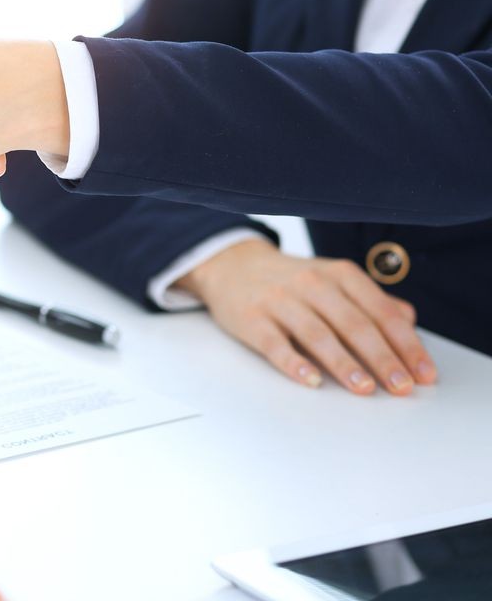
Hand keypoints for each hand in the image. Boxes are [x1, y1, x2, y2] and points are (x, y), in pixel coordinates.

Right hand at [175, 239, 436, 394]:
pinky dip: (293, 362)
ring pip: (317, 334)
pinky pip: (275, 343)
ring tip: (364, 388)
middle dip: (382, 358)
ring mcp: (280, 300)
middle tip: (401, 387)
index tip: (422, 373)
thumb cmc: (291, 282)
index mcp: (339, 274)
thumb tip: (408, 321)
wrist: (232, 267)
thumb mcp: (334, 280)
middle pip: (353, 324)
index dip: (406, 344)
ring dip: (344, 363)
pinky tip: (311, 380)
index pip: (381, 312)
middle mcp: (312, 283)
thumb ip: (371, 301)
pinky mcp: (251, 319)